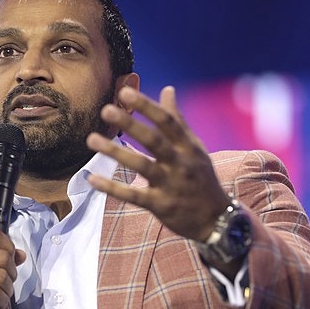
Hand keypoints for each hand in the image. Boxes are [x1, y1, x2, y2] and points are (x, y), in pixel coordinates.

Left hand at [87, 85, 230, 241]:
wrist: (217, 219)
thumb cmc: (201, 178)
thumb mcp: (195, 148)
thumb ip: (178, 120)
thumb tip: (168, 89)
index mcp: (188, 146)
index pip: (167, 121)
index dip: (146, 106)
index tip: (125, 92)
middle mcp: (181, 163)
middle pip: (154, 141)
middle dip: (130, 124)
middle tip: (106, 110)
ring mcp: (170, 185)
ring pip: (141, 166)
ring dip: (116, 152)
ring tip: (91, 139)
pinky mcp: (161, 206)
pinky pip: (133, 195)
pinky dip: (112, 188)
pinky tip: (92, 178)